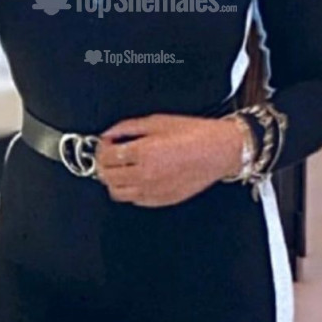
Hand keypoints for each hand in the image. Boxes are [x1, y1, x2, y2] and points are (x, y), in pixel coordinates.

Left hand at [94, 113, 243, 206]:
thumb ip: (128, 127)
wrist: (219, 151)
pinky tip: (138, 177)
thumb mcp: (158, 121)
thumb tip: (109, 133)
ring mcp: (153, 190)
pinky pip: (134, 200)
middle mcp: (145, 174)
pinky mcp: (161, 200)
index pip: (105, 157)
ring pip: (117, 193)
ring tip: (122, 168)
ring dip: (114, 180)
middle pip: (106, 176)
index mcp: (143, 152)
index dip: (101, 148)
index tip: (106, 143)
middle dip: (103, 164)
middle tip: (110, 154)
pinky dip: (130, 190)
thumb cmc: (194, 134)